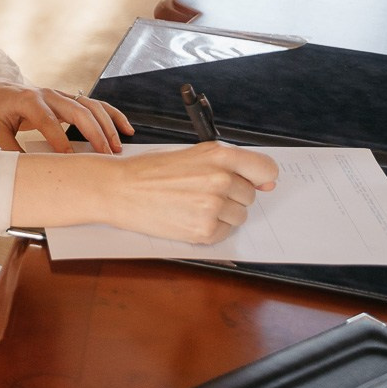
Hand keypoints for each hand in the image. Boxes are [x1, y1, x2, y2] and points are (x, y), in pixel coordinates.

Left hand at [0, 75, 133, 154]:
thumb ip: (9, 153)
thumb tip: (24, 177)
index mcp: (27, 100)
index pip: (48, 121)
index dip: (60, 142)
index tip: (71, 161)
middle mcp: (45, 94)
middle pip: (76, 110)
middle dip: (94, 133)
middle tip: (106, 156)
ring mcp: (57, 95)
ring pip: (89, 105)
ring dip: (106, 125)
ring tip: (118, 146)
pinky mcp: (64, 99)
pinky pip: (92, 104)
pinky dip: (110, 115)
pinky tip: (124, 127)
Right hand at [101, 142, 277, 244]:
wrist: (120, 188)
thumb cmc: (151, 170)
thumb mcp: (192, 155)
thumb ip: (228, 165)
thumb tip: (265, 183)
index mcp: (219, 155)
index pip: (266, 168)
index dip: (262, 177)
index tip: (257, 181)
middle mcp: (220, 179)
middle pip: (250, 196)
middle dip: (232, 195)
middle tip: (201, 190)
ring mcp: (213, 206)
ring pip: (238, 216)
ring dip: (221, 213)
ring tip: (192, 203)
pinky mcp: (204, 230)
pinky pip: (224, 233)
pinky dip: (210, 228)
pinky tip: (188, 216)